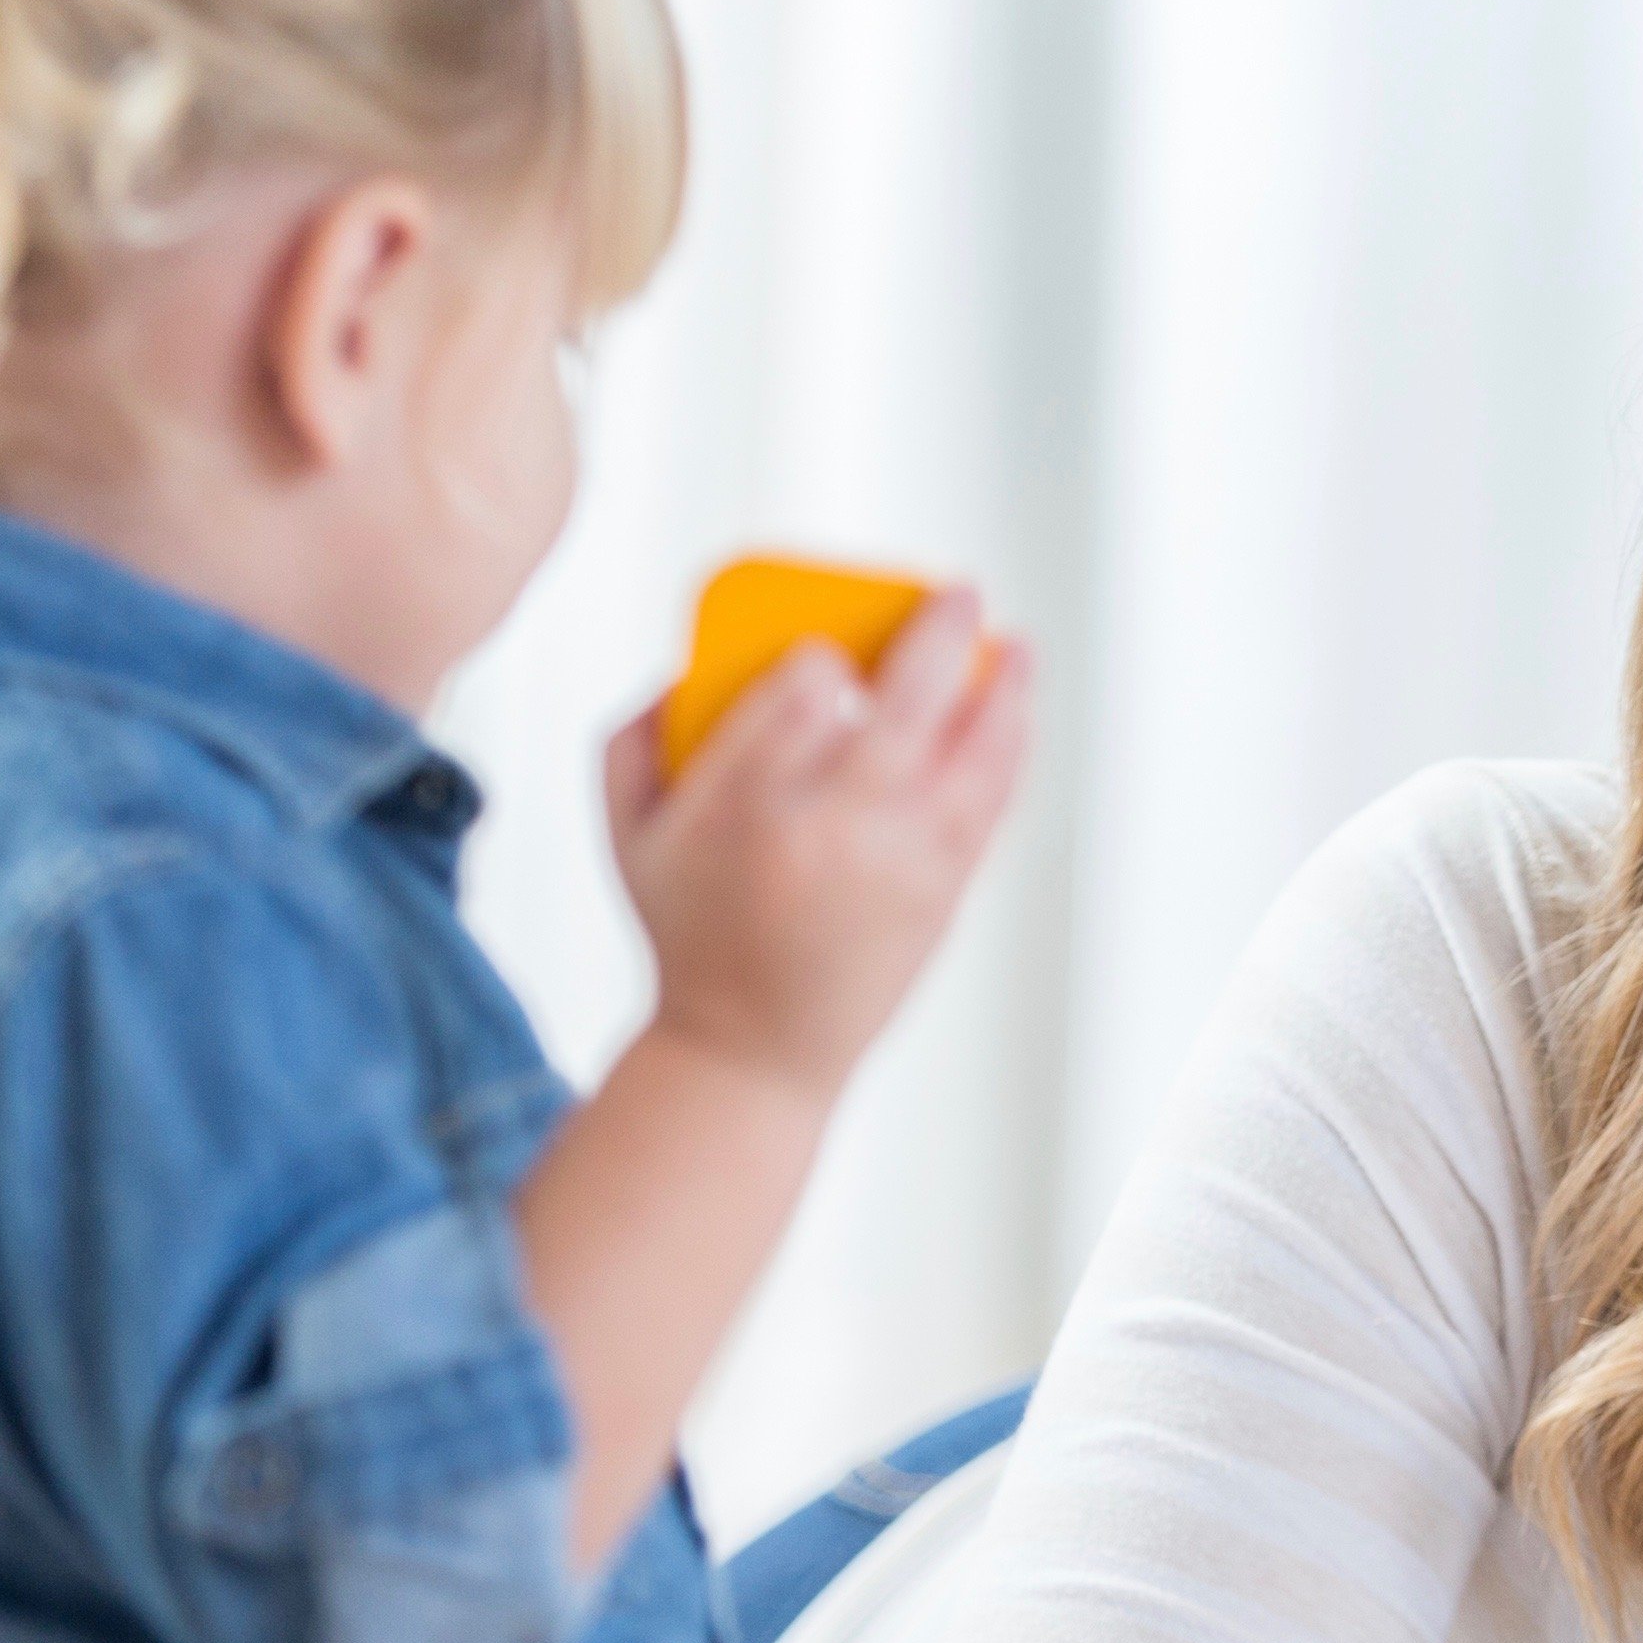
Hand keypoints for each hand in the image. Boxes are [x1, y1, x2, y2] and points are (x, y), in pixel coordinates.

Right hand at [612, 587, 1030, 1091]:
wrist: (752, 1049)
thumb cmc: (690, 934)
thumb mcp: (627, 836)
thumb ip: (633, 740)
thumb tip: (681, 666)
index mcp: (747, 801)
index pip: (807, 686)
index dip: (824, 654)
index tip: (824, 659)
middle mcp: (832, 824)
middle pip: (906, 699)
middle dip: (939, 631)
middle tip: (958, 593)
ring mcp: (900, 860)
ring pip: (972, 748)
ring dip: (1004, 687)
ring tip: (1015, 647)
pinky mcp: (943, 892)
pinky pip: (991, 802)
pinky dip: (1009, 749)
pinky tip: (1014, 714)